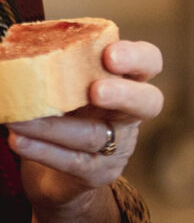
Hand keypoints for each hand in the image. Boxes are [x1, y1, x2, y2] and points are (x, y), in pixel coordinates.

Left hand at [8, 39, 164, 208]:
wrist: (56, 176)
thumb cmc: (62, 117)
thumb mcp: (66, 88)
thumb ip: (58, 68)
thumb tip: (15, 46)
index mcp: (127, 81)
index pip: (149, 62)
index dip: (136, 57)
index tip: (109, 54)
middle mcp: (130, 114)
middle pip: (148, 102)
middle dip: (123, 94)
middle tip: (96, 90)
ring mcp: (118, 146)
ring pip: (94, 134)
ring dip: (53, 126)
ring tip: (17, 119)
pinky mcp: (98, 173)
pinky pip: (71, 161)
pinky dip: (42, 150)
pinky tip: (17, 141)